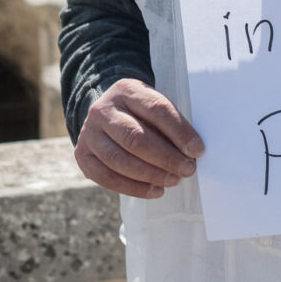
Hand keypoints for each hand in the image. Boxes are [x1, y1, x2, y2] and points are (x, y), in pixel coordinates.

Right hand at [74, 78, 204, 198]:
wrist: (106, 112)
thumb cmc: (140, 111)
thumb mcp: (153, 103)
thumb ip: (169, 123)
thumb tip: (192, 152)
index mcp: (126, 90)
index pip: (156, 110)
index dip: (179, 132)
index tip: (198, 150)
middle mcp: (103, 110)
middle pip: (135, 138)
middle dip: (166, 158)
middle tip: (188, 169)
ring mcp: (89, 133)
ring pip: (120, 161)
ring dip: (152, 175)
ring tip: (174, 180)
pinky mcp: (82, 156)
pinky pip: (107, 178)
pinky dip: (134, 188)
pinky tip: (155, 190)